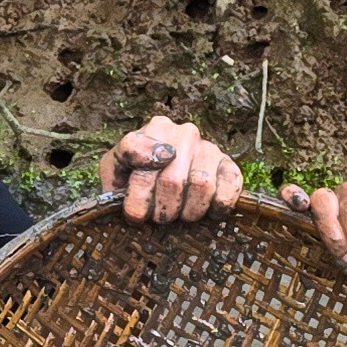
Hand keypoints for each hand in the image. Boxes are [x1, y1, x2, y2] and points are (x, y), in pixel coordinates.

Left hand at [107, 113, 242, 222]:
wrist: (157, 187)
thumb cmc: (133, 178)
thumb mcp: (115, 166)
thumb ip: (125, 154)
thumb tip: (158, 155)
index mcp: (156, 128)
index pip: (143, 158)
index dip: (138, 195)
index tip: (135, 213)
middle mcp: (185, 133)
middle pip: (172, 181)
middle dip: (162, 209)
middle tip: (158, 217)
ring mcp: (210, 149)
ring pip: (202, 185)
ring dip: (188, 211)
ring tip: (180, 214)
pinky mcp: (228, 167)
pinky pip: (230, 186)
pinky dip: (219, 205)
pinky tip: (208, 212)